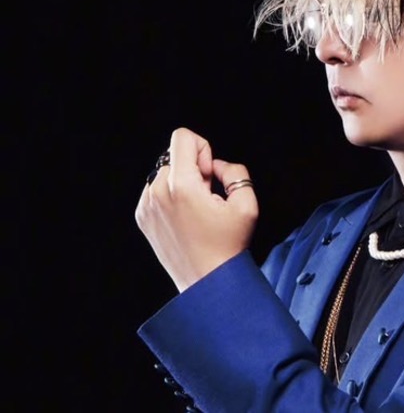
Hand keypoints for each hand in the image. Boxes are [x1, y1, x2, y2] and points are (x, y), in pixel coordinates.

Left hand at [135, 127, 258, 291]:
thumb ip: (235, 172)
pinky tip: (185, 219)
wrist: (206, 281)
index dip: (203, 149)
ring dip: (181, 184)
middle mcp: (157, 192)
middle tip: (207, 198)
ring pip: (164, 174)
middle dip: (193, 170)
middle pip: (174, 156)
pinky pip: (155, 191)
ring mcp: (146, 205)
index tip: (210, 175)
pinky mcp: (142, 217)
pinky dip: (170, 197)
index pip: (183, 138)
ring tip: (196, 211)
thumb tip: (216, 166)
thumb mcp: (247, 204)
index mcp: (182, 186)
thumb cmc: (228, 245)